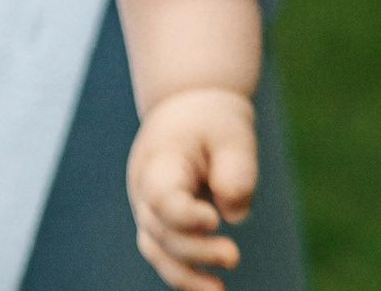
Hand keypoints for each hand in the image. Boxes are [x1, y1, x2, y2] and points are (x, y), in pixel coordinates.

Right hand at [128, 87, 259, 285]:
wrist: (191, 107)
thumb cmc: (213, 121)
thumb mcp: (233, 131)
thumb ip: (236, 170)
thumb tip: (234, 216)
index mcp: (160, 159)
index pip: (161, 197)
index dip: (184, 217)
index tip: (215, 220)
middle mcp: (144, 188)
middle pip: (160, 230)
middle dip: (196, 250)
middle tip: (233, 256)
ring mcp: (147, 208)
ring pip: (157, 250)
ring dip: (186, 275)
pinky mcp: (160, 223)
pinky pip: (165, 254)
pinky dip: (184, 274)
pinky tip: (210, 289)